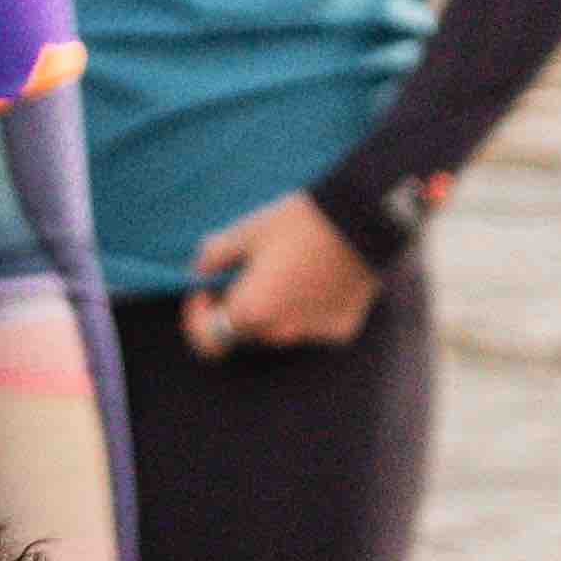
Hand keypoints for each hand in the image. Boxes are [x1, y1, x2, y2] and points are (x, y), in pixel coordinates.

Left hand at [184, 192, 386, 356]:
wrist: (362, 219)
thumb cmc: (299, 222)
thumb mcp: (247, 230)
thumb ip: (213, 255)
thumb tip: (199, 272)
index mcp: (251, 312)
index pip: (208, 341)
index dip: (198, 318)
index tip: (205, 292)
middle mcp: (280, 332)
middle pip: (246, 330)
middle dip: (240, 304)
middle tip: (250, 267)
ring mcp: (312, 335)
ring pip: (280, 327)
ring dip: (274, 306)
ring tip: (289, 266)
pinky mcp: (340, 330)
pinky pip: (312, 324)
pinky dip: (307, 306)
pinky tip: (319, 274)